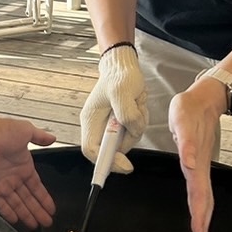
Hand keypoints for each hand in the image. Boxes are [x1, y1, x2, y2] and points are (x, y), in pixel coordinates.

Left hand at [0, 115, 56, 229]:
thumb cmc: (2, 130)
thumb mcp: (27, 131)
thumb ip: (40, 137)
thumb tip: (53, 138)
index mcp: (23, 166)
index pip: (36, 187)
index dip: (44, 198)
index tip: (51, 208)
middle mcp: (13, 177)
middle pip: (28, 199)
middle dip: (38, 211)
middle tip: (47, 222)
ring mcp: (1, 184)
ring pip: (16, 204)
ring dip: (26, 215)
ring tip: (35, 225)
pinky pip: (0, 204)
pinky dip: (7, 213)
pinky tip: (16, 221)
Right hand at [79, 44, 147, 172]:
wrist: (124, 65)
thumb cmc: (119, 75)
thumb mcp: (122, 91)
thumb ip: (126, 114)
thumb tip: (131, 130)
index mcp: (91, 120)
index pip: (92, 151)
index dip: (107, 162)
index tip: (126, 165)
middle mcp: (98, 126)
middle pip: (113, 149)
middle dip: (129, 137)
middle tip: (137, 116)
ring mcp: (110, 126)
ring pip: (127, 141)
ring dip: (138, 125)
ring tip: (137, 104)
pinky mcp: (121, 123)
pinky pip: (134, 132)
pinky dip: (141, 120)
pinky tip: (138, 105)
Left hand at [168, 78, 225, 231]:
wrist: (202, 100)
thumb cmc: (189, 111)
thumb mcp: (183, 122)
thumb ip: (187, 144)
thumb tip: (190, 165)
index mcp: (193, 161)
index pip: (197, 194)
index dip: (199, 215)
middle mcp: (198, 166)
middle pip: (202, 199)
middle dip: (202, 222)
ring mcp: (199, 163)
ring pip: (203, 195)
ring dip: (202, 216)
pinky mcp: (197, 158)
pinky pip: (200, 182)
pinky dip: (201, 199)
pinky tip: (200, 212)